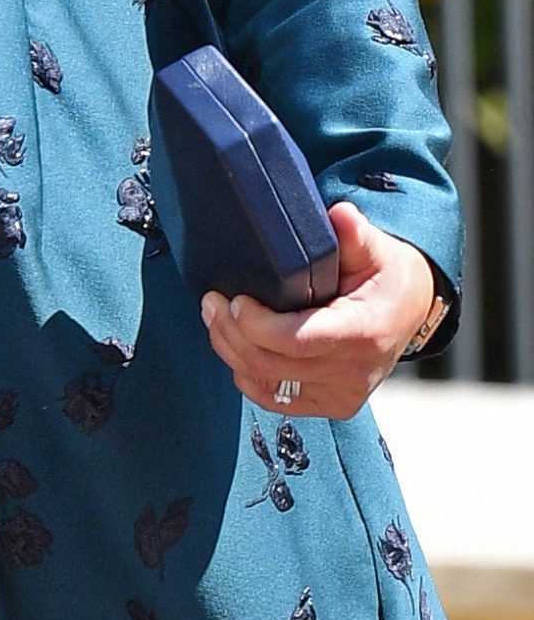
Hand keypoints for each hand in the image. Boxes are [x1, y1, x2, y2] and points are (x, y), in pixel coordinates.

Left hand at [201, 203, 438, 422]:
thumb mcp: (377, 249)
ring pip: (267, 384)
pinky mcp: (331, 404)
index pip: (297, 341)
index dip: (257, 325)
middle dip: (230, 332)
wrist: (409, 311)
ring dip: (231, 351)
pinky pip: (274, 399)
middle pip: (272, 364)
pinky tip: (238, 347)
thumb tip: (341, 216)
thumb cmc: (386, 277)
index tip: (235, 299)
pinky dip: (247, 375)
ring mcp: (342, 394)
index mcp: (362, 332)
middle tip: (212, 301)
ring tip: (217, 317)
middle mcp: (354, 372)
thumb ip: (355, 234)